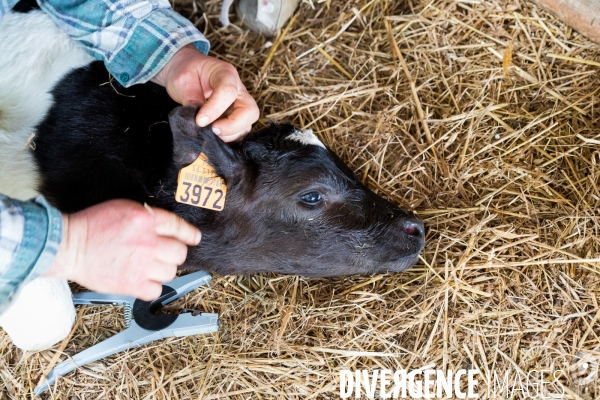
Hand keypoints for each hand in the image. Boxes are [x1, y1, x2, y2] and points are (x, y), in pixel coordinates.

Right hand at [43, 200, 200, 300]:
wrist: (69, 246)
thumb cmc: (93, 226)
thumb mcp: (124, 208)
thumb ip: (149, 217)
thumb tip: (168, 228)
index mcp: (146, 219)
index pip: (179, 227)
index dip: (189, 234)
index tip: (194, 239)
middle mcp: (148, 242)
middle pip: (180, 253)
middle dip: (173, 253)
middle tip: (161, 254)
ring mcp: (142, 264)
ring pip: (171, 272)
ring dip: (162, 270)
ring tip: (147, 266)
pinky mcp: (133, 284)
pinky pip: (157, 290)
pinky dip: (151, 287)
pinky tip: (141, 279)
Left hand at [152, 45, 259, 141]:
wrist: (186, 72)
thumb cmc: (185, 73)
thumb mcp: (182, 81)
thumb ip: (191, 100)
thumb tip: (200, 123)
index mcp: (226, 74)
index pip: (228, 92)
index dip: (215, 109)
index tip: (199, 121)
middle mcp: (239, 90)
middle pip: (250, 111)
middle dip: (232, 125)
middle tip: (212, 130)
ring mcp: (240, 106)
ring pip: (246, 126)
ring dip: (229, 135)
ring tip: (209, 134)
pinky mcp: (237, 119)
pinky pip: (239, 134)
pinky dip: (228, 139)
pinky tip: (213, 138)